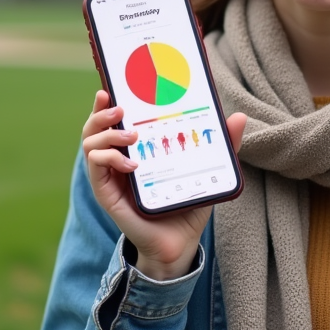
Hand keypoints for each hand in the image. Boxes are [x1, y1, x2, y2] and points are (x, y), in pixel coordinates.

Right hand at [80, 90, 245, 280]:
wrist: (179, 243)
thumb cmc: (186, 204)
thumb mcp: (206, 169)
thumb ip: (222, 145)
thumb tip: (240, 118)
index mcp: (135, 148)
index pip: (115, 119)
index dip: (109, 100)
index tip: (113, 86)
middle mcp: (118, 159)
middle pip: (95, 126)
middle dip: (102, 111)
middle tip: (121, 108)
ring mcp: (110, 176)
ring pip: (90, 143)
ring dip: (107, 134)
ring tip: (131, 136)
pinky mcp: (107, 193)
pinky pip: (95, 168)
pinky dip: (109, 159)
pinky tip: (131, 164)